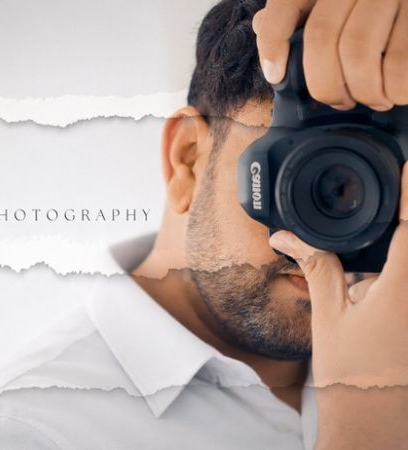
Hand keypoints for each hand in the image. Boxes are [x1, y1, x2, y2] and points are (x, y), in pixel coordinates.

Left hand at [253, 0, 407, 110]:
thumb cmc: (368, 14)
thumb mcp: (328, 6)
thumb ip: (294, 16)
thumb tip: (262, 26)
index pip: (286, 5)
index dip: (273, 43)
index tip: (277, 76)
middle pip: (321, 37)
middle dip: (324, 84)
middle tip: (338, 102)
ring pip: (358, 51)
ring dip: (361, 90)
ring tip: (370, 100)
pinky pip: (399, 62)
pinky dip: (393, 89)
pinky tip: (393, 93)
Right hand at [269, 163, 407, 447]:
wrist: (375, 425)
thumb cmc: (351, 376)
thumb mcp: (329, 316)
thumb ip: (316, 266)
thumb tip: (286, 238)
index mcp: (403, 290)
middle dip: (405, 213)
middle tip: (398, 186)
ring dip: (401, 238)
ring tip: (377, 240)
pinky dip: (398, 259)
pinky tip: (380, 263)